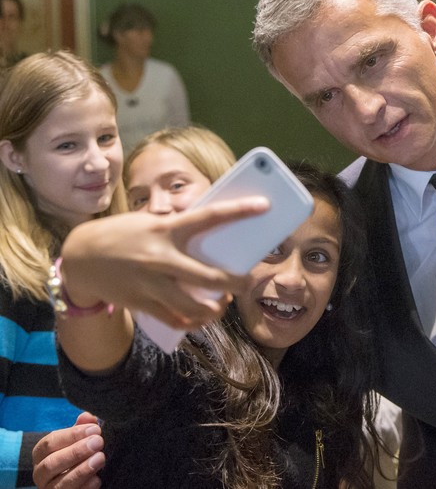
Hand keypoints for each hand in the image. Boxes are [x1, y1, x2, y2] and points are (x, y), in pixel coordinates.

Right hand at [32, 413, 102, 488]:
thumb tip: (88, 416)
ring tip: (100, 458)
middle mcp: (40, 473)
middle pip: (52, 463)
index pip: (50, 443)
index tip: (94, 429)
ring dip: (82, 470)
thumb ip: (82, 427)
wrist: (77, 480)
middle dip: (77, 451)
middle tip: (98, 442)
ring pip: (60, 483)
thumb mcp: (77, 439)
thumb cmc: (76, 453)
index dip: (72, 435)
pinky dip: (85, 487)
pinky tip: (97, 479)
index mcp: (41, 454)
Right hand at [60, 197, 268, 328]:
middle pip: (210, 277)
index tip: (264, 206)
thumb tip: (215, 238)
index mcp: (166, 229)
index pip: (209, 217)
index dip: (239, 210)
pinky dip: (194, 322)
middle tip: (247, 282)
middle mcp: (160, 258)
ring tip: (223, 302)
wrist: (79, 257)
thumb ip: (178, 230)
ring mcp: (151, 284)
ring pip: (195, 307)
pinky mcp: (142, 303)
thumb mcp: (150, 222)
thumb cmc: (122, 235)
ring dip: (216, 308)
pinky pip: (177, 320)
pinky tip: (202, 316)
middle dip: (236, 283)